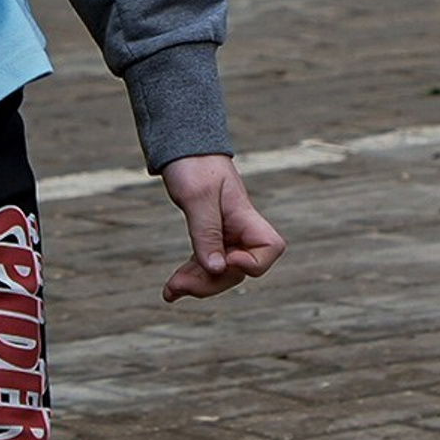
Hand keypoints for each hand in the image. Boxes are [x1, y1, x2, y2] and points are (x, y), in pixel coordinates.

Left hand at [158, 154, 285, 303]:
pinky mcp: (209, 237)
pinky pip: (205, 265)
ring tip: (169, 291)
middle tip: (178, 284)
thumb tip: (216, 269)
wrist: (182, 148)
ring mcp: (226, 235)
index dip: (253, 263)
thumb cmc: (193, 165)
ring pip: (220, 273)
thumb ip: (207, 233)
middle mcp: (240, 230)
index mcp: (246, 216)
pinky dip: (189, 277)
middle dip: (211, 283)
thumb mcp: (197, 197)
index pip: (269, 249)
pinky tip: (170, 290)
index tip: (226, 259)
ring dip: (197, 285)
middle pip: (239, 270)